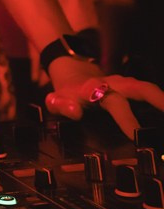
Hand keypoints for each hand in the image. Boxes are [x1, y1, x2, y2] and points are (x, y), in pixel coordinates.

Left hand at [45, 73, 163, 139]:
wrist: (72, 73)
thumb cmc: (66, 93)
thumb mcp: (55, 100)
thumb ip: (61, 106)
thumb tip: (75, 112)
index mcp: (95, 89)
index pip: (114, 102)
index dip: (126, 118)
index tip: (136, 135)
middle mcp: (114, 84)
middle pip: (141, 88)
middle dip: (159, 100)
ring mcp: (126, 84)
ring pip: (149, 89)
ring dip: (163, 100)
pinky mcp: (133, 87)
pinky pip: (150, 93)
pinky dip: (161, 101)